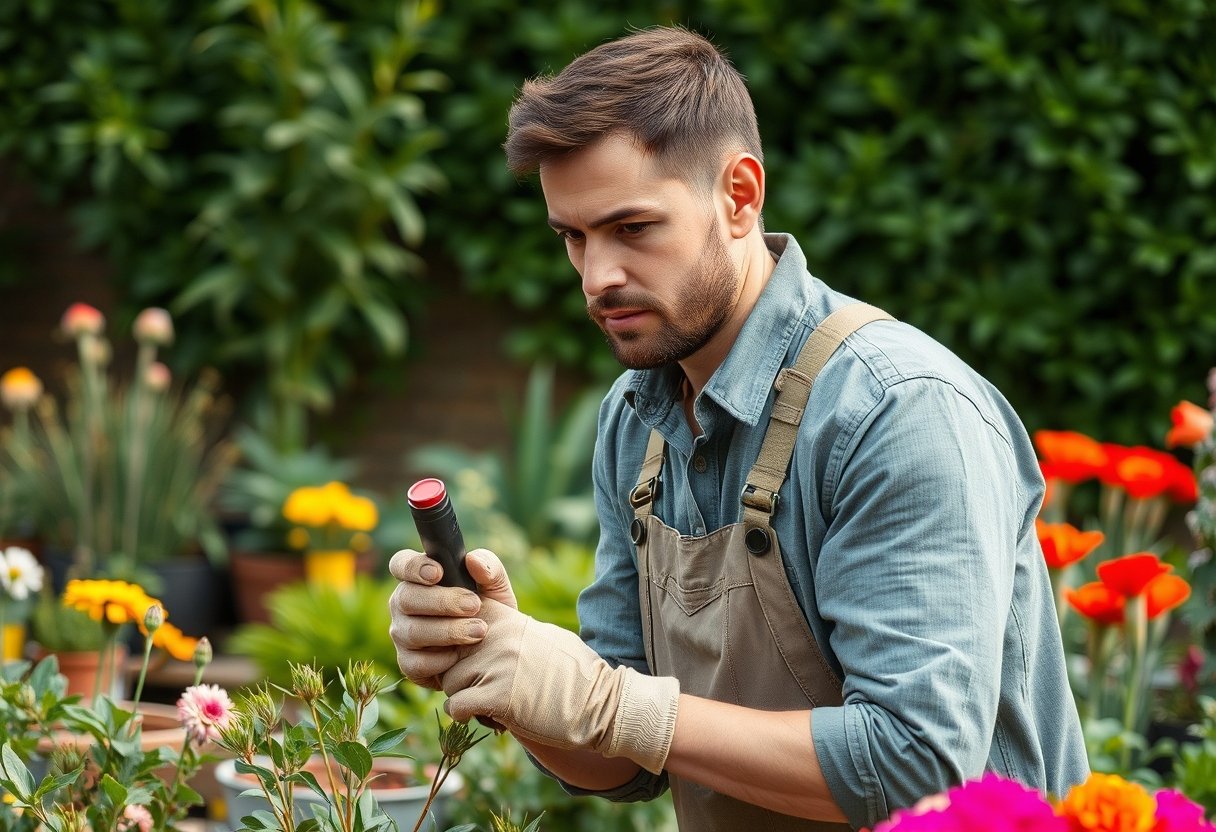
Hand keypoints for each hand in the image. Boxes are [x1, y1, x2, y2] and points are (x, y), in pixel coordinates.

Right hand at [388, 547, 516, 688]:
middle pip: (405, 597)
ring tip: (479, 631)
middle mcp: (403, 603)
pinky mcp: (408, 663)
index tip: (438, 573)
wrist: (495, 654)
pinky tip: (460, 656)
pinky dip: (441, 659)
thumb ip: (490, 567)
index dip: (413, 567)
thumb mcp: (496, 587)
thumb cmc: (490, 612)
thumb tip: (472, 560)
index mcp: (419, 578)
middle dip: (441, 601)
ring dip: (448, 631)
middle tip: (474, 605)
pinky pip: (416, 662)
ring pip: (411, 631)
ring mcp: (402, 634)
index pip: (400, 563)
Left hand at [441, 598, 679, 773]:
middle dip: (457, 673)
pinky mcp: (498, 695)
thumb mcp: (538, 635)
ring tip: (488, 703)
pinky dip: (465, 715)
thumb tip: (471, 632)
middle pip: (448, 653)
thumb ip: (504, 631)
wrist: (601, 703)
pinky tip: (488, 716)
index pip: (455, 617)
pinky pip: (457, 705)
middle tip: (476, 686)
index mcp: (507, 617)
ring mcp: (498, 664)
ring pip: (450, 681)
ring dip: (463, 696)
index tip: (460, 655)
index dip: (452, 640)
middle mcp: (498, 635)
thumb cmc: (570, 673)